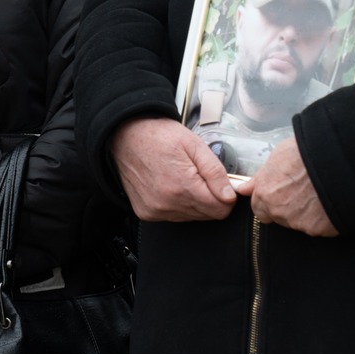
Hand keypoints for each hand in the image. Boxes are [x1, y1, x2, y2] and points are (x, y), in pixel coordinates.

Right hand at [110, 117, 236, 222]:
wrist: (125, 136)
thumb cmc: (158, 136)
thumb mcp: (194, 145)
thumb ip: (215, 172)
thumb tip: (229, 195)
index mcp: (183, 186)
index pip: (220, 210)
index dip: (225, 197)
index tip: (220, 184)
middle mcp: (168, 203)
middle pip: (206, 215)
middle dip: (209, 198)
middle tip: (198, 176)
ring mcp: (155, 210)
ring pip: (191, 217)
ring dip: (192, 202)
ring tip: (181, 178)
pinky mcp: (146, 213)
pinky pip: (173, 216)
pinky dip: (176, 204)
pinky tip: (169, 185)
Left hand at [236, 138, 336, 235]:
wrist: (334, 161)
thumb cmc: (306, 154)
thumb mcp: (278, 157)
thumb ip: (260, 177)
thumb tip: (244, 188)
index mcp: (265, 194)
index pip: (259, 209)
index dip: (270, 202)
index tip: (279, 196)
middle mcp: (278, 212)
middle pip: (279, 217)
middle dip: (288, 209)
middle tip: (303, 193)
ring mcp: (299, 223)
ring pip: (299, 222)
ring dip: (306, 213)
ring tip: (319, 194)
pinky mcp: (318, 229)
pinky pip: (320, 227)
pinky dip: (324, 219)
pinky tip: (330, 202)